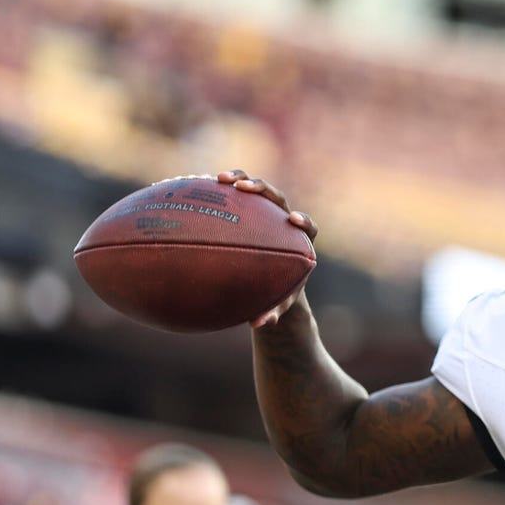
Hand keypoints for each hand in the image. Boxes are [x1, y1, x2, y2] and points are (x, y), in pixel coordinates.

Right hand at [216, 169, 318, 328]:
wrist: (271, 280)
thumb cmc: (279, 293)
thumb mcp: (277, 304)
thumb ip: (272, 312)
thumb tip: (259, 324)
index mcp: (300, 242)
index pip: (308, 226)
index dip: (303, 220)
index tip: (293, 220)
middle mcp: (284, 221)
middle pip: (278, 199)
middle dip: (263, 189)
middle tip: (245, 188)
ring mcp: (266, 213)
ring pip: (255, 191)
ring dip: (240, 180)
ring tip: (220, 179)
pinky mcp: (248, 210)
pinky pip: (233, 197)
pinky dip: (219, 192)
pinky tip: (197, 189)